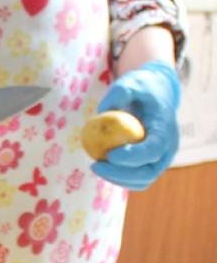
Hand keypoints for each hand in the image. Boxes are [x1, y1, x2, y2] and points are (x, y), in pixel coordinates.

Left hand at [91, 60, 180, 190]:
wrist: (158, 93)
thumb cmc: (142, 88)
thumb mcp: (130, 83)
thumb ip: (118, 94)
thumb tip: (101, 111)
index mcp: (166, 130)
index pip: (153, 150)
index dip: (133, 157)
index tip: (109, 155)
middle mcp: (168, 148)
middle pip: (149, 171)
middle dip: (121, 174)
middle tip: (95, 166)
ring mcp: (162, 157)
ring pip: (143, 179)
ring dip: (118, 179)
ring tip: (95, 166)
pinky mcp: (152, 162)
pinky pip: (138, 177)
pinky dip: (120, 177)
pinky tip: (101, 167)